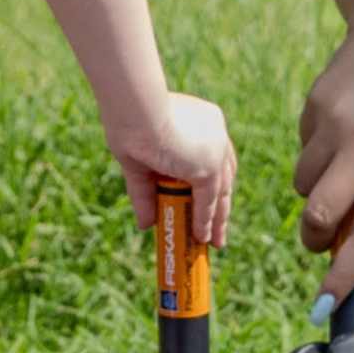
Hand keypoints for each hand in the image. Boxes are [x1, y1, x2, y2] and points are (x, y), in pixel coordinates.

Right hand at [114, 92, 237, 247]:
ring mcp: (214, 151)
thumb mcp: (139, 163)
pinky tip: (202, 236)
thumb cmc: (129, 124)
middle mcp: (215, 134)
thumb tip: (146, 224)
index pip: (217, 155)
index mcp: (203, 122)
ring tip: (214, 241)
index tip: (211, 199)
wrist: (134, 111)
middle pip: (225, 176)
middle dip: (220, 204)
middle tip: (218, 228)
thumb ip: (145, 193)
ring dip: (217, 219)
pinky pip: (208, 201)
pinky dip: (204, 220)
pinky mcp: (208, 167)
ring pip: (220, 192)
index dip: (213, 180)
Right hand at [293, 14, 353, 306]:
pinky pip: (304, 150)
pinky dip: (318, 154)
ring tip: (347, 164)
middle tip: (322, 239)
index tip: (324, 306)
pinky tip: (345, 127)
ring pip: (304, 186)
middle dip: (316, 239)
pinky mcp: (314, 105)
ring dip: (317, 192)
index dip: (344, 276)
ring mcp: (336, 125)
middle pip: (322, 216)